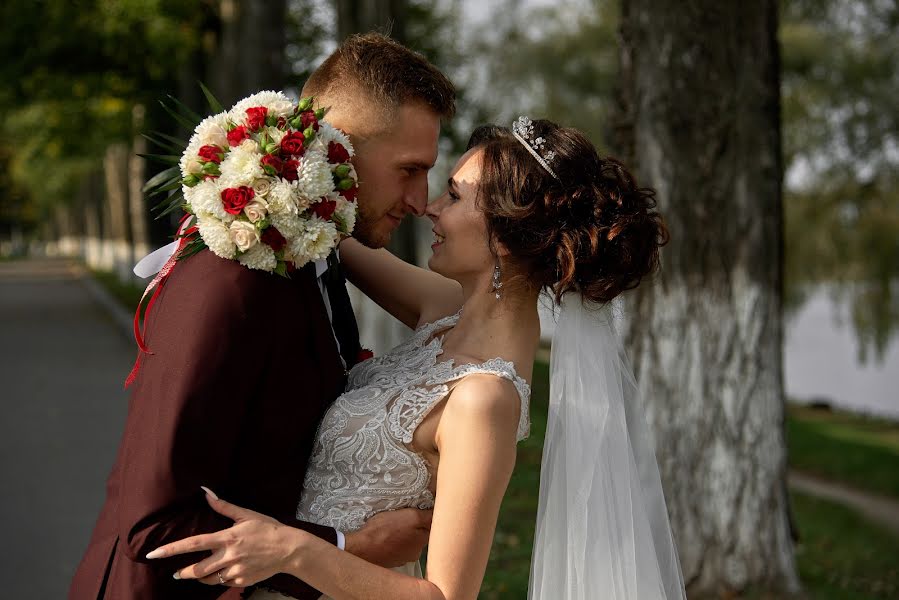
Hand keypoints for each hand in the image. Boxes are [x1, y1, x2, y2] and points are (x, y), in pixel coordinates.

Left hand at [146, 488, 302, 586]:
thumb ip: (224, 507)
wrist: (288, 549)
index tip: (154, 554)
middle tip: (177, 573)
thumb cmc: (267, 528)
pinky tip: (227, 572)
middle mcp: (228, 556)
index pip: (193, 544)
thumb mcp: (247, 515)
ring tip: (199, 573)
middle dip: (183, 573)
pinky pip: (224, 583)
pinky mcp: (242, 580)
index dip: (171, 549)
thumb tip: (206, 493)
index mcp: (226, 538)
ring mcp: (235, 571)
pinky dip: (221, 578)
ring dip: (200, 577)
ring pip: (208, 579)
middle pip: (196, 570)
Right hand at [344, 508, 432, 567]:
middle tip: (404, 514)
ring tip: (393, 523)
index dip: (427, 516)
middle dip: (415, 525)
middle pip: (420, 534)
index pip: (432, 527)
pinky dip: (393, 539)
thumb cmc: (386, 530)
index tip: (421, 509)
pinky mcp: (389, 559)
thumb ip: (427, 516)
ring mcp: (401, 558)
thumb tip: (439, 515)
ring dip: (403, 532)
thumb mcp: (411, 516)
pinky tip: (386, 534)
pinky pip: (396, 546)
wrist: (362, 547)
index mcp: (422, 542)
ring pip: (407, 540)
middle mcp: (415, 554)